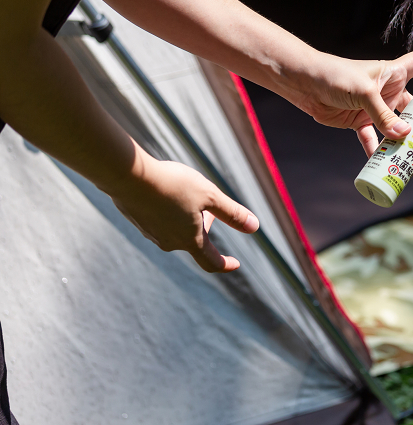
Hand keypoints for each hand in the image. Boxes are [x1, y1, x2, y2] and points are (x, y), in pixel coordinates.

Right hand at [108, 153, 259, 272]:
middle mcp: (169, 242)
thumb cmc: (173, 185)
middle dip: (206, 225)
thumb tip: (254, 227)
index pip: (211, 261)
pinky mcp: (138, 221)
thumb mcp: (210, 196)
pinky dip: (170, 211)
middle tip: (209, 205)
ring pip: (176, 229)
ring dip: (188, 217)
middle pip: (195, 240)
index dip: (226, 264)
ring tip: (187, 193)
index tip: (235, 264)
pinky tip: (166, 192)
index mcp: (190, 240)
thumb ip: (232, 213)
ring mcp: (150, 233)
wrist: (129, 176)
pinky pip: (161, 221)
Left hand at [288, 48, 412, 156]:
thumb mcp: (363, 93)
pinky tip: (381, 163)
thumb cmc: (334, 75)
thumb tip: (404, 137)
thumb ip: (384, 116)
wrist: (303, 83)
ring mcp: (374, 107)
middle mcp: (388, 90)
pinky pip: (373, 139)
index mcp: (394, 73)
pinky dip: (376, 151)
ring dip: (404, 141)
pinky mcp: (359, 122)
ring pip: (397, 127)